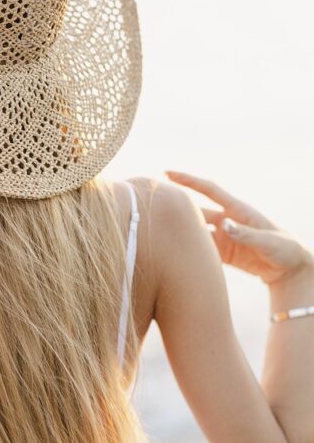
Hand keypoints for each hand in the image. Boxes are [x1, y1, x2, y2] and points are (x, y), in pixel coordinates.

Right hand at [164, 170, 312, 286]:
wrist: (291, 269)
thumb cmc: (285, 250)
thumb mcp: (269, 242)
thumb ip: (246, 234)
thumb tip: (223, 225)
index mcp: (239, 210)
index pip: (209, 190)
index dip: (189, 180)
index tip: (168, 173)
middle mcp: (227, 220)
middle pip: (196, 211)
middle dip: (177, 208)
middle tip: (153, 206)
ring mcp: (223, 236)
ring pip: (196, 231)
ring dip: (181, 233)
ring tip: (159, 235)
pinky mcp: (223, 252)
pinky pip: (201, 250)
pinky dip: (189, 251)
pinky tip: (175, 255)